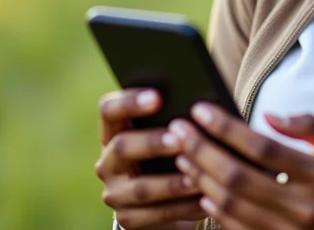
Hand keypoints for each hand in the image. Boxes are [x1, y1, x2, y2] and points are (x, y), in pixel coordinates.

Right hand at [95, 88, 206, 228]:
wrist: (164, 199)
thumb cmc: (173, 153)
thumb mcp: (170, 135)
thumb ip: (177, 121)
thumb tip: (206, 109)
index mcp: (113, 131)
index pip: (109, 110)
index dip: (129, 102)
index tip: (158, 97)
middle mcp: (108, 161)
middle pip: (122, 146)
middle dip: (153, 142)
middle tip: (181, 138)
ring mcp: (115, 192)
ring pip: (140, 187)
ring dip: (172, 182)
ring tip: (198, 176)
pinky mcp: (127, 218)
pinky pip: (153, 215)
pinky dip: (180, 208)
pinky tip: (203, 201)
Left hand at [169, 103, 313, 229]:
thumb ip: (310, 126)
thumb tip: (269, 114)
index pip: (261, 148)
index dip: (225, 128)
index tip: (201, 111)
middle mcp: (303, 206)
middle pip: (237, 177)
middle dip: (201, 151)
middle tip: (178, 131)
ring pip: (231, 206)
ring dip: (201, 179)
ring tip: (183, 155)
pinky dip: (215, 211)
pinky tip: (202, 190)